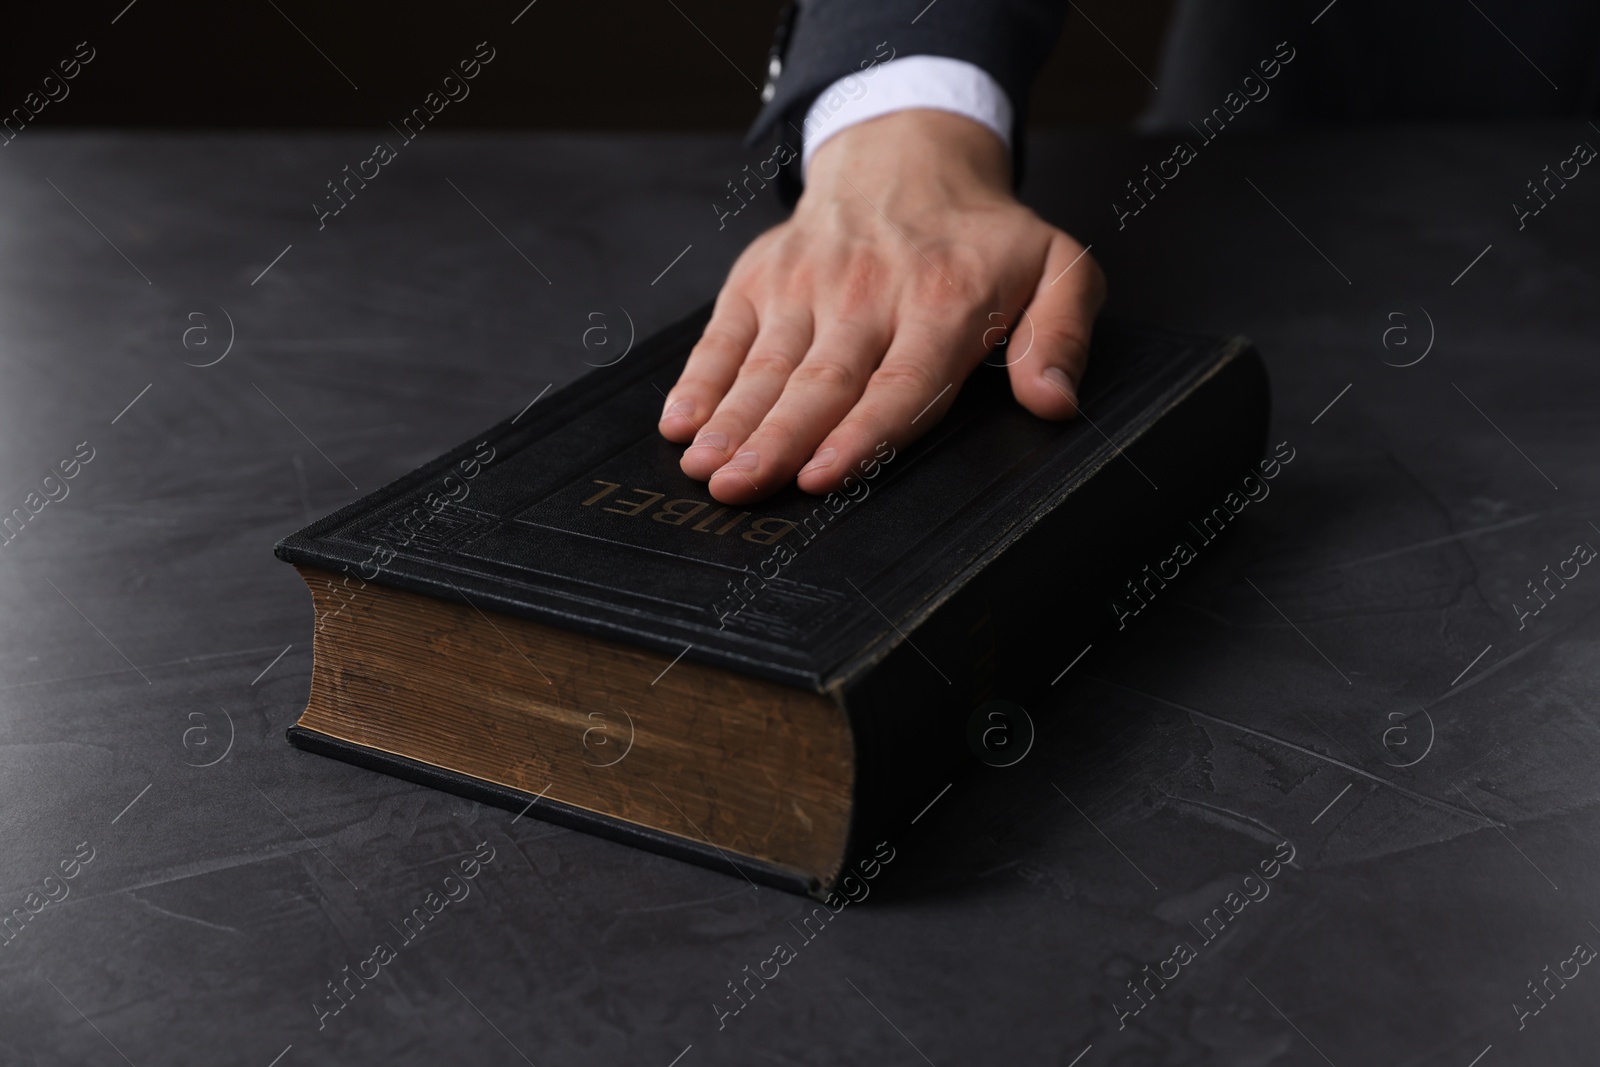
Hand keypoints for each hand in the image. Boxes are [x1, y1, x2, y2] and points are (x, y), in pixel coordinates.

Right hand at [657, 109, 1105, 503]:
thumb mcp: (1057, 268)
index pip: (898, 384)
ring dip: (730, 421)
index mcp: (942, 302)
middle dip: (774, 441)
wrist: (906, 159)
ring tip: (704, 468)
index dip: (858, 435)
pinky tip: (679, 421)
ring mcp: (805, 286)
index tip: (821, 476)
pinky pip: (724, 337)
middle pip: (818, 383)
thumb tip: (1054, 401)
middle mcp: (867, 293)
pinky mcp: (761, 280)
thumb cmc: (981, 238)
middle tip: (738, 489)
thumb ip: (1063, 335)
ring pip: (765, 366)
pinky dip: (698, 380)